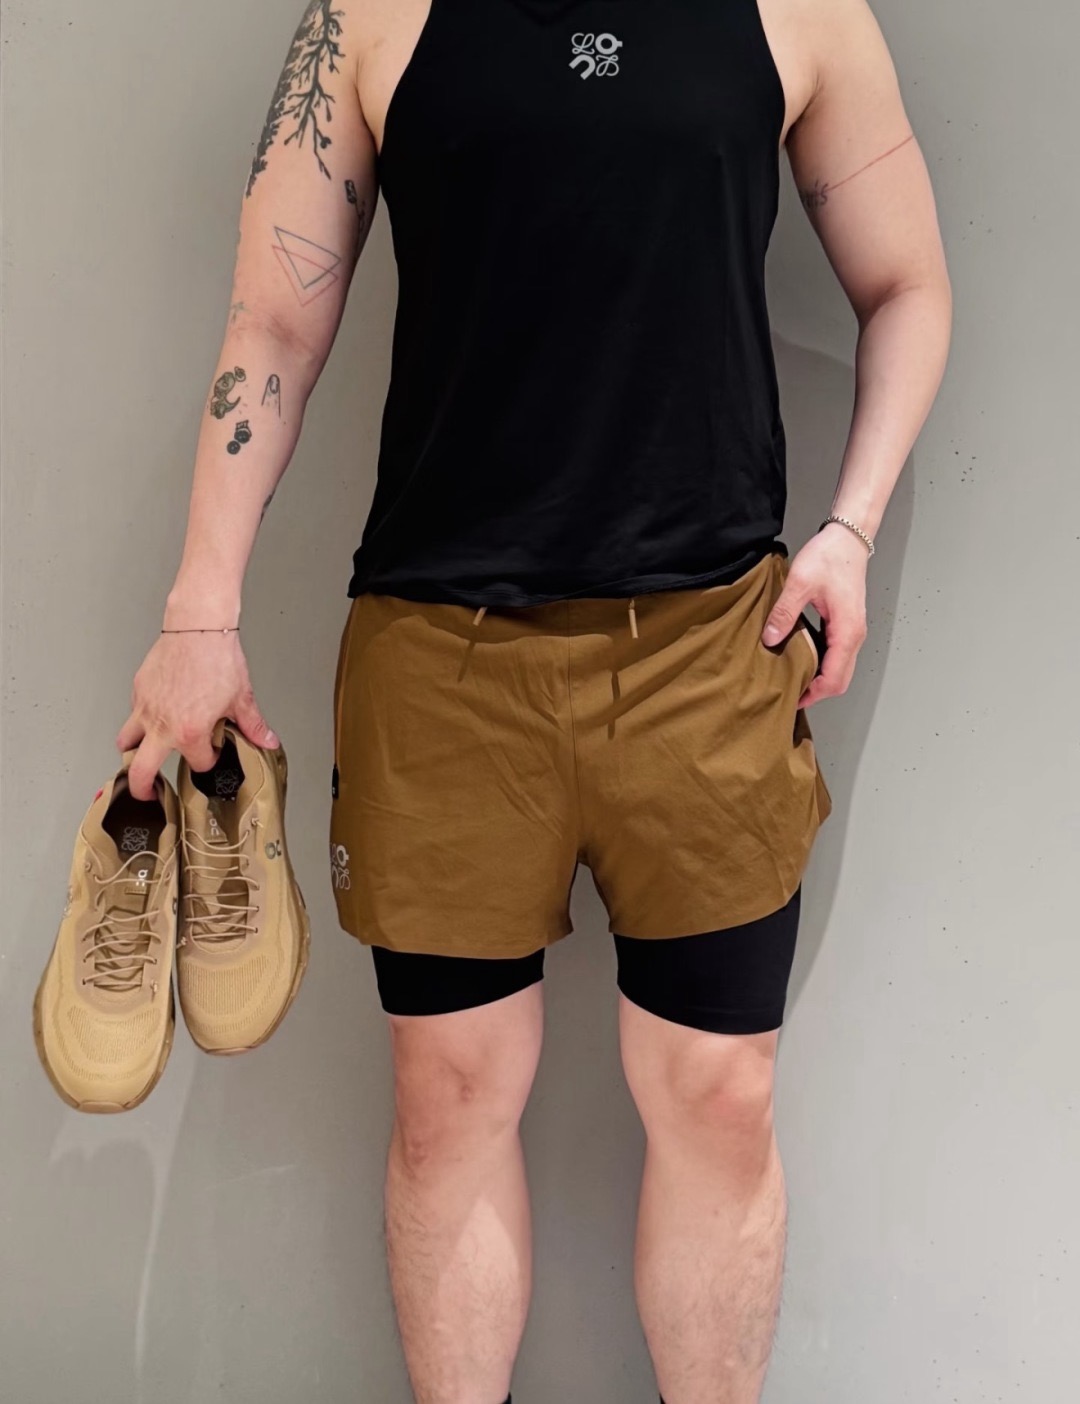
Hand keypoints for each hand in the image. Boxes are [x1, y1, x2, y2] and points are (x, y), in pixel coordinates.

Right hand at [117, 630, 277, 799]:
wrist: (197, 628)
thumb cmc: (217, 659)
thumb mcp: (241, 697)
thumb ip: (253, 725)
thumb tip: (267, 741)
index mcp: (189, 733)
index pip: (198, 763)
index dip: (209, 760)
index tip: (213, 753)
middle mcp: (162, 725)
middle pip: (140, 771)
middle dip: (142, 789)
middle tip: (148, 794)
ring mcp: (145, 708)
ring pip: (126, 741)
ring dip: (132, 752)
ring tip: (142, 755)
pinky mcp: (138, 691)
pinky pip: (131, 714)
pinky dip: (139, 720)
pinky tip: (154, 715)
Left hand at [761, 524, 868, 707]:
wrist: (848, 538)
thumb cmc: (830, 557)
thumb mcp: (800, 583)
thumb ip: (784, 613)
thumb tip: (770, 639)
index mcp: (847, 631)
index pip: (835, 678)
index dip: (814, 694)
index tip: (792, 699)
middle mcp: (855, 635)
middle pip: (840, 679)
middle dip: (816, 692)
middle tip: (788, 695)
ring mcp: (853, 630)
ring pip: (840, 668)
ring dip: (819, 679)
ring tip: (792, 680)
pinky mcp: (846, 624)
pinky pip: (837, 654)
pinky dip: (822, 664)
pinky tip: (801, 660)